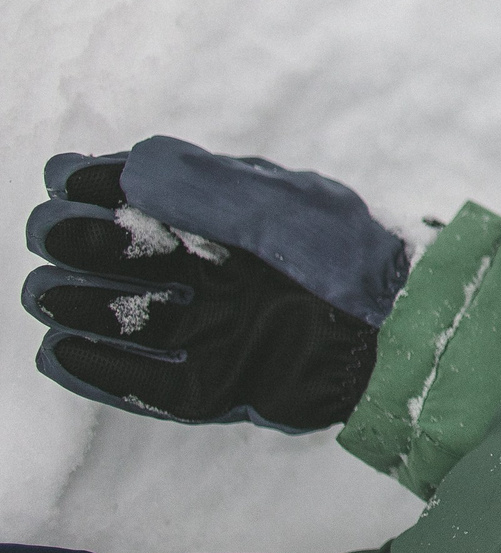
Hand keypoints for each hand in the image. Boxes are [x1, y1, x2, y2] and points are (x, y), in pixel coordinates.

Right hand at [22, 137, 404, 432]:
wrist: (400, 329)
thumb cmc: (348, 254)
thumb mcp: (280, 205)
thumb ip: (204, 185)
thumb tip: (126, 165)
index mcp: (228, 224)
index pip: (143, 204)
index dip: (99, 191)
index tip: (66, 182)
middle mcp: (213, 276)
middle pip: (125, 260)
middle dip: (80, 244)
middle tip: (52, 235)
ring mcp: (214, 331)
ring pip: (128, 319)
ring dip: (81, 305)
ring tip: (47, 293)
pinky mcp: (218, 386)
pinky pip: (148, 386)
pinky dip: (102, 372)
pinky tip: (60, 351)